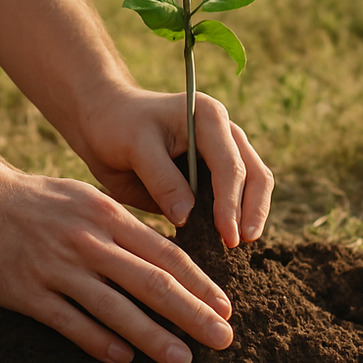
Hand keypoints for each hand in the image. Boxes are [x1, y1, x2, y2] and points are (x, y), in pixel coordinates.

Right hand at [0, 167, 233, 362]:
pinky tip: (123, 358)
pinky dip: (100, 341)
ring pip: (116, 308)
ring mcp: (58, 268)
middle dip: (192, 314)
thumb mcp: (87, 198)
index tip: (226, 308)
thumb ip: (124, 226)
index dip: (199, 284)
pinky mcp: (28, 292)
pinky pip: (71, 321)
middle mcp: (89, 242)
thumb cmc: (38, 200)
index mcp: (108, 217)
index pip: (165, 255)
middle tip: (223, 339)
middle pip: (151, 283)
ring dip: (154, 336)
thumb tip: (166, 255)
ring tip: (183, 360)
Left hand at [73, 84, 274, 247]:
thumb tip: (186, 216)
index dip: (231, 203)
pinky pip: (235, 195)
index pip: (230, 165)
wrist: (106, 121)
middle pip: (256, 174)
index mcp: (208, 118)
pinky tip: (225, 239)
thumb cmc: (119, 127)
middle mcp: (224, 132)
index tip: (227, 236)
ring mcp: (223, 152)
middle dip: (252, 211)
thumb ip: (161, 179)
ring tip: (239, 245)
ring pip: (254, 184)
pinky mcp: (214, 172)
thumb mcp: (134, 147)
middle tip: (240, 243)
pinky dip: (235, 216)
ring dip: (249, 215)